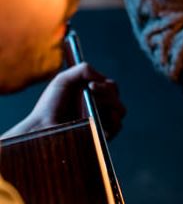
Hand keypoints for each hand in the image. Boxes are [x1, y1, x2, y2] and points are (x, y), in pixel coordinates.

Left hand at [2, 64, 125, 139]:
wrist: (42, 126)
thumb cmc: (50, 104)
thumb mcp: (63, 79)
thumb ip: (83, 69)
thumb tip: (102, 78)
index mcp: (93, 94)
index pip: (111, 86)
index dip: (104, 84)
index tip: (90, 85)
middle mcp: (99, 107)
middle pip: (116, 95)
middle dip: (106, 92)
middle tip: (90, 92)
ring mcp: (101, 121)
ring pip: (120, 109)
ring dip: (109, 104)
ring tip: (93, 106)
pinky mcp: (101, 134)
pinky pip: (117, 126)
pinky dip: (113, 121)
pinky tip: (99, 118)